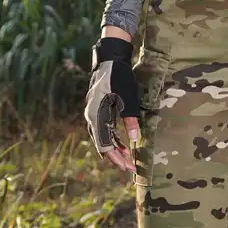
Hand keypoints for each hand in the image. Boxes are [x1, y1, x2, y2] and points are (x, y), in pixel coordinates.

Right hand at [84, 36, 140, 173]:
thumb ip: (131, 120)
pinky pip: (104, 130)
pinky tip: (124, 146)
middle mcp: (92, 117)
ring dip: (116, 149)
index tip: (128, 167)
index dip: (117, 158)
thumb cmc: (120, 78)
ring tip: (129, 159)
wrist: (110, 59)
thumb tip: (135, 139)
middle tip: (131, 168)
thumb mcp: (128, 100)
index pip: (104, 145)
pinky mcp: (99, 111)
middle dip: (117, 158)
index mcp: (97, 115)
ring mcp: (94, 114)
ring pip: (103, 138)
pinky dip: (114, 139)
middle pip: (102, 144)